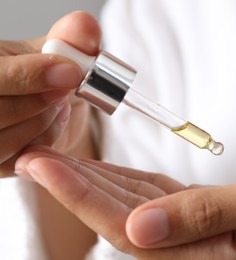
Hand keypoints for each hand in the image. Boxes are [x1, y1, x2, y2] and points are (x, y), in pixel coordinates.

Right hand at [0, 11, 100, 175]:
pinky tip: (52, 120)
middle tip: (63, 91)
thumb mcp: (55, 53)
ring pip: (6, 141)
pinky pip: (22, 159)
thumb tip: (84, 25)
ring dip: (44, 121)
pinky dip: (46, 140)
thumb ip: (69, 40)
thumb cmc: (44, 77)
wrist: (49, 106)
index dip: (32, 75)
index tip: (71, 73)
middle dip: (40, 102)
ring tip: (56, 103)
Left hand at [15, 136, 235, 258]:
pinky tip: (104, 169)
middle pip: (123, 221)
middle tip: (34, 157)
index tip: (46, 167)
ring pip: (136, 207)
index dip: (84, 199)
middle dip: (76, 189)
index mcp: (216, 256)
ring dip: (96, 183)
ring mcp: (202, 229)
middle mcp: (202, 250)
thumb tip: (140, 231)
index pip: (133, 231)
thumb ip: (208, 216)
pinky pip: (157, 196)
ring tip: (57, 159)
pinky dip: (128, 180)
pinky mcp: (206, 208)